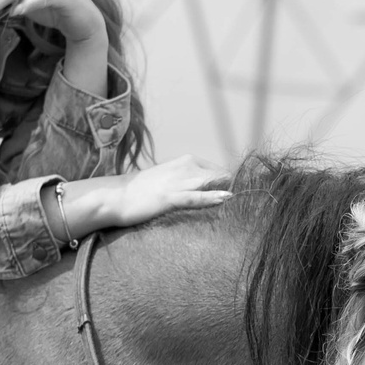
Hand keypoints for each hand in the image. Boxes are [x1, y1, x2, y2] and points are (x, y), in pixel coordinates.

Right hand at [62, 156, 231, 234]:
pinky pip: (196, 197)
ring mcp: (178, 182)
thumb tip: (208, 189)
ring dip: (227, 192)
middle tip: (247, 203)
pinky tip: (226, 199)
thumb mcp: (170, 179)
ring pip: (211, 184)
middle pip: (221, 176)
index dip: (231, 185)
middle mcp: (185, 167)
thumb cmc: (143, 191)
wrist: (116, 196)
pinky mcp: (169, 197)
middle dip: (234, 189)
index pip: (220, 172)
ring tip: (246, 203)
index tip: (241, 198)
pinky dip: (211, 198)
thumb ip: (190, 181)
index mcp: (187, 161)